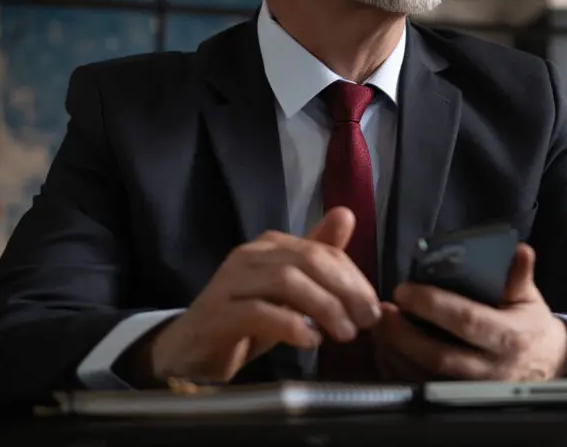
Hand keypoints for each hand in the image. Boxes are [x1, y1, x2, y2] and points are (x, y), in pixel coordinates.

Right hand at [138, 207, 380, 384]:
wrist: (192, 351)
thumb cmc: (246, 320)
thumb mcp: (290, 291)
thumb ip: (317, 255)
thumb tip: (347, 214)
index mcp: (270, 245)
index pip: (323, 251)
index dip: (354, 278)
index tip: (373, 308)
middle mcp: (250, 255)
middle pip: (308, 261)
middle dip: (345, 291)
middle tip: (366, 322)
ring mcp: (230, 282)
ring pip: (287, 282)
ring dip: (324, 308)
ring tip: (344, 334)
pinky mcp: (218, 313)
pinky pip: (260, 311)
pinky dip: (292, 326)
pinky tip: (311, 342)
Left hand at [374, 243, 566, 382]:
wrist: (544, 365)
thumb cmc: (529, 326)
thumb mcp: (529, 298)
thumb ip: (519, 276)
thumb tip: (519, 249)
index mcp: (509, 337)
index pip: (467, 321)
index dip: (433, 306)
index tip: (404, 291)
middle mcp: (491, 369)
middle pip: (439, 356)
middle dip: (404, 334)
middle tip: (383, 311)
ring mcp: (473, 392)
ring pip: (426, 378)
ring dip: (396, 354)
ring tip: (378, 329)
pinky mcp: (459, 402)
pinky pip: (421, 392)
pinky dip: (399, 373)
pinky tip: (385, 352)